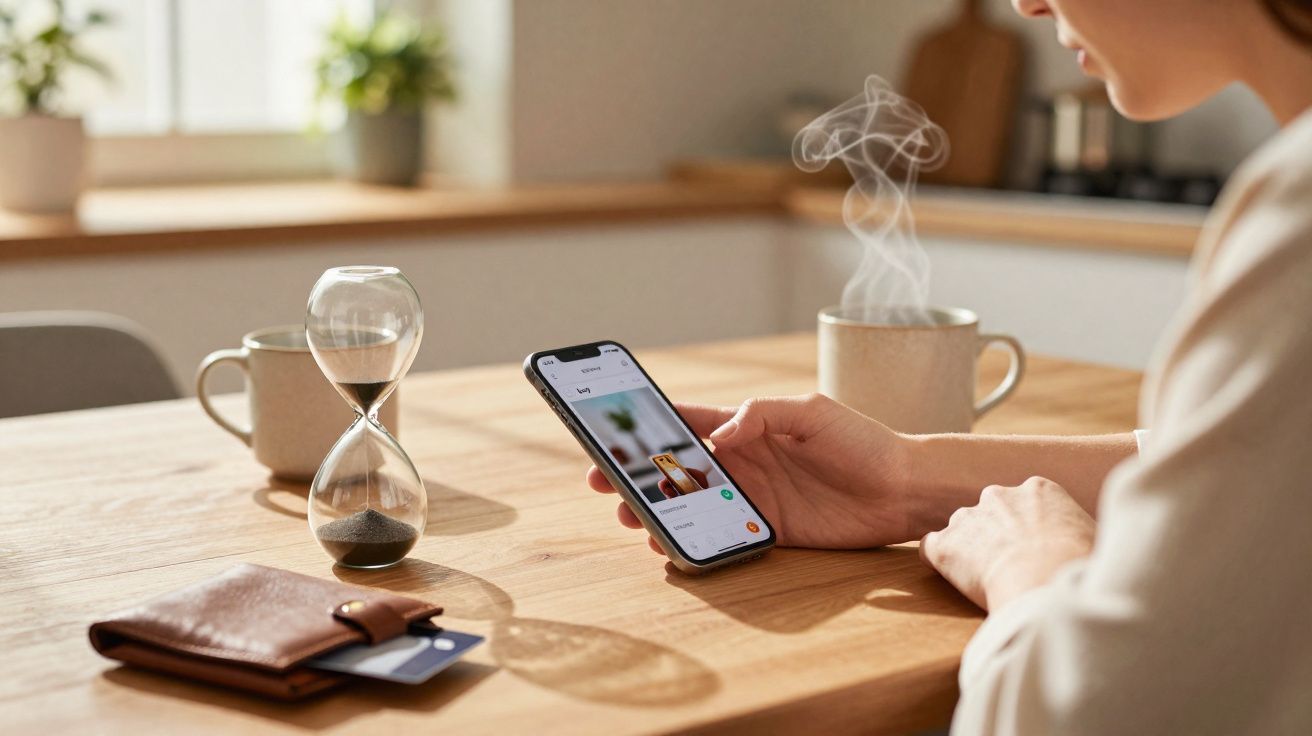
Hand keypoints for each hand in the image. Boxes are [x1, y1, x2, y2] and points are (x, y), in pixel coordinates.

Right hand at [586, 393, 919, 553]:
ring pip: (691, 504)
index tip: (611, 431)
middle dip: (637, 473)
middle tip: (605, 482)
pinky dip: (691, 539)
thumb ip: (761, 415)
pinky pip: (719, 535)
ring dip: (657, 509)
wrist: (903, 489)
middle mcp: (743, 462)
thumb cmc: (862, 440)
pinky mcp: (767, 530)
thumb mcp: (811, 410)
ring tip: (632, 515)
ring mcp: (752, 497)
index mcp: (746, 426)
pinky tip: (670, 543)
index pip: (687, 422)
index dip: (648, 426)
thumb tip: (717, 436)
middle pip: (677, 468)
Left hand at [920, 476, 1095, 610]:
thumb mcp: (1098, 537)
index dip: (1029, 530)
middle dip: (999, 537)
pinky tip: (958, 582)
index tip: (1036, 552)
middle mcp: (998, 495)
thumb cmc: (1081, 567)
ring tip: (991, 581)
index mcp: (1039, 489)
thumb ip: (1083, 530)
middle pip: (992, 514)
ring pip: (963, 532)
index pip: (1026, 503)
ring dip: (972, 551)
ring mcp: (968, 518)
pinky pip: (933, 549)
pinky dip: (942, 563)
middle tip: (1014, 568)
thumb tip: (1093, 542)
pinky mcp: (945, 544)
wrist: (1048, 582)